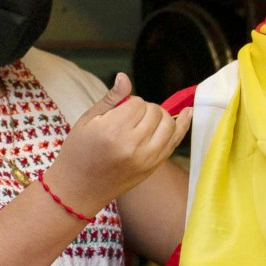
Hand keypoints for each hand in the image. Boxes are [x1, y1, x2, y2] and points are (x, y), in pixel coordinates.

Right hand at [44, 73, 190, 214]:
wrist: (78, 189)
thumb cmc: (78, 153)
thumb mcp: (87, 121)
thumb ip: (110, 99)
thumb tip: (124, 76)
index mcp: (113, 131)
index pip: (137, 102)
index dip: (129, 102)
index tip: (118, 111)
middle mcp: (133, 145)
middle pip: (154, 111)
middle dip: (144, 109)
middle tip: (128, 118)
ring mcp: (147, 158)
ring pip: (169, 123)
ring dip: (160, 116)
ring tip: (145, 121)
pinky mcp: (153, 167)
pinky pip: (175, 142)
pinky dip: (183, 125)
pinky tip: (188, 112)